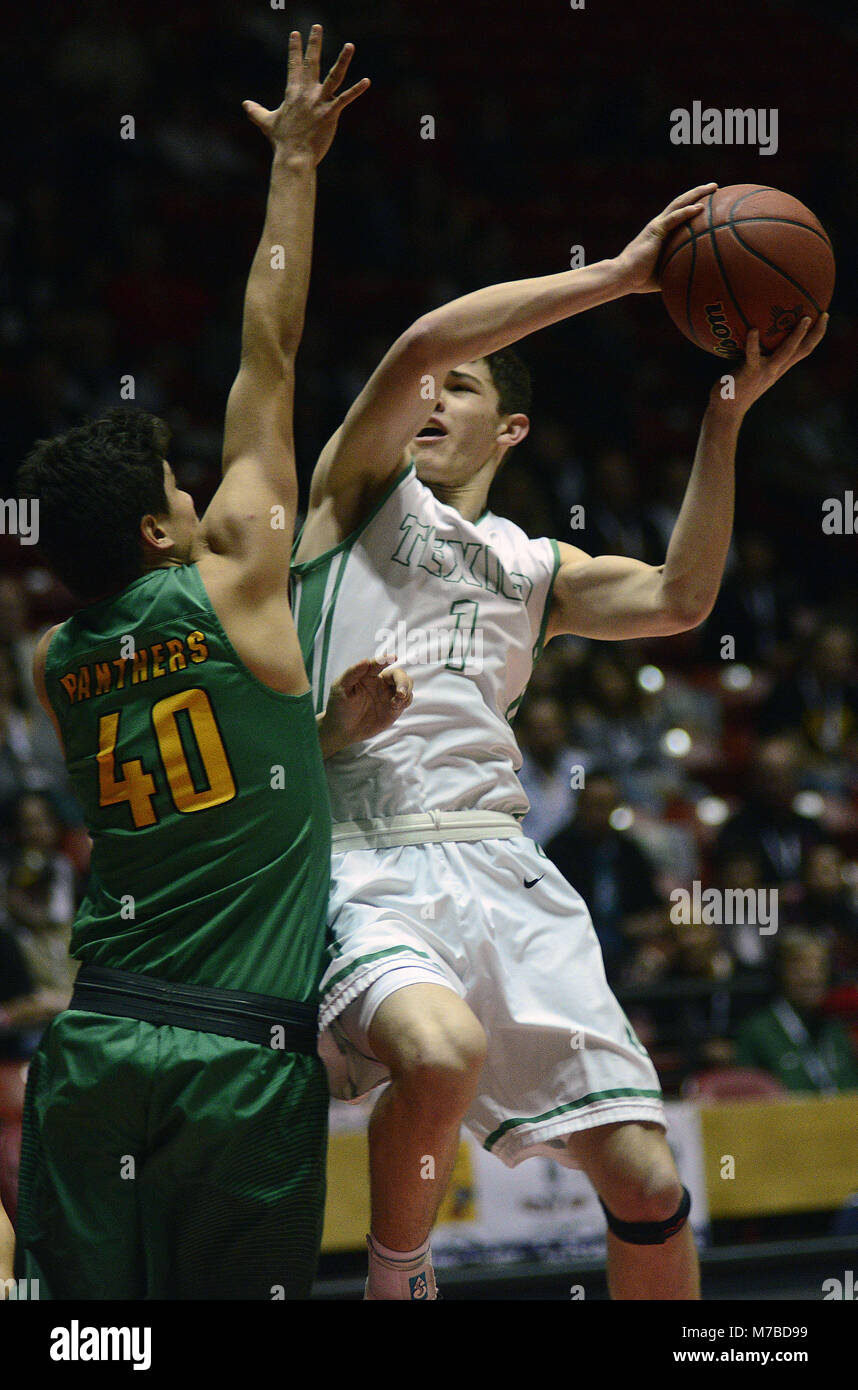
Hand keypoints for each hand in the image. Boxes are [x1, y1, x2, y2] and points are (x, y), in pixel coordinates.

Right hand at [242, 25, 369, 164]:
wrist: (293, 157)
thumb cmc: (281, 142)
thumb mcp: (266, 123)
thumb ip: (256, 112)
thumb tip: (245, 105)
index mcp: (293, 93)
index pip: (294, 66)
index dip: (295, 49)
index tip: (296, 34)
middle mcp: (306, 93)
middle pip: (311, 63)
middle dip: (314, 44)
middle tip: (317, 26)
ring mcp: (319, 102)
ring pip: (334, 76)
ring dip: (343, 60)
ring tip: (350, 45)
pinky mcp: (331, 114)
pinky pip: (346, 98)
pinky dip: (357, 90)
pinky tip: (367, 81)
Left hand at [319, 658, 412, 755]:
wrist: (343, 729)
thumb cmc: (339, 706)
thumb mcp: (340, 688)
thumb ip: (352, 673)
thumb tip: (365, 660)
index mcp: (367, 674)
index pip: (379, 664)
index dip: (386, 660)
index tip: (393, 658)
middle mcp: (381, 682)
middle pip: (398, 674)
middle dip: (403, 681)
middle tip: (400, 693)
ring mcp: (389, 695)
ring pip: (407, 685)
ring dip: (406, 690)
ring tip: (397, 701)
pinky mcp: (394, 708)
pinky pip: (407, 699)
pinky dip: (406, 700)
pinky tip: (396, 706)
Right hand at [613, 183, 717, 293]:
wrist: (622, 276)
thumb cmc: (641, 279)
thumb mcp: (666, 273)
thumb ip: (680, 270)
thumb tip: (699, 280)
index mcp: (662, 232)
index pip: (680, 213)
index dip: (694, 204)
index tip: (711, 200)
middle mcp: (661, 224)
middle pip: (682, 202)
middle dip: (699, 193)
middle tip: (716, 187)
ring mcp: (658, 225)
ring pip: (679, 204)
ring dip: (697, 194)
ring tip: (714, 188)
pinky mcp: (655, 231)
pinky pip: (673, 219)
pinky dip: (686, 212)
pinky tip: (699, 207)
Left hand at [709, 313, 828, 415]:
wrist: (727, 410)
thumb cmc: (736, 386)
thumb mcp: (752, 369)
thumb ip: (757, 353)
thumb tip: (752, 330)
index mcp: (779, 368)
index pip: (803, 350)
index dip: (816, 334)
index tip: (824, 317)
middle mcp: (777, 369)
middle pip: (803, 350)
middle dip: (816, 332)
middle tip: (824, 314)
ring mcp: (765, 371)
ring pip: (787, 352)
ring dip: (797, 335)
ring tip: (805, 319)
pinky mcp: (750, 372)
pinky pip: (753, 355)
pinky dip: (753, 342)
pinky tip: (753, 329)